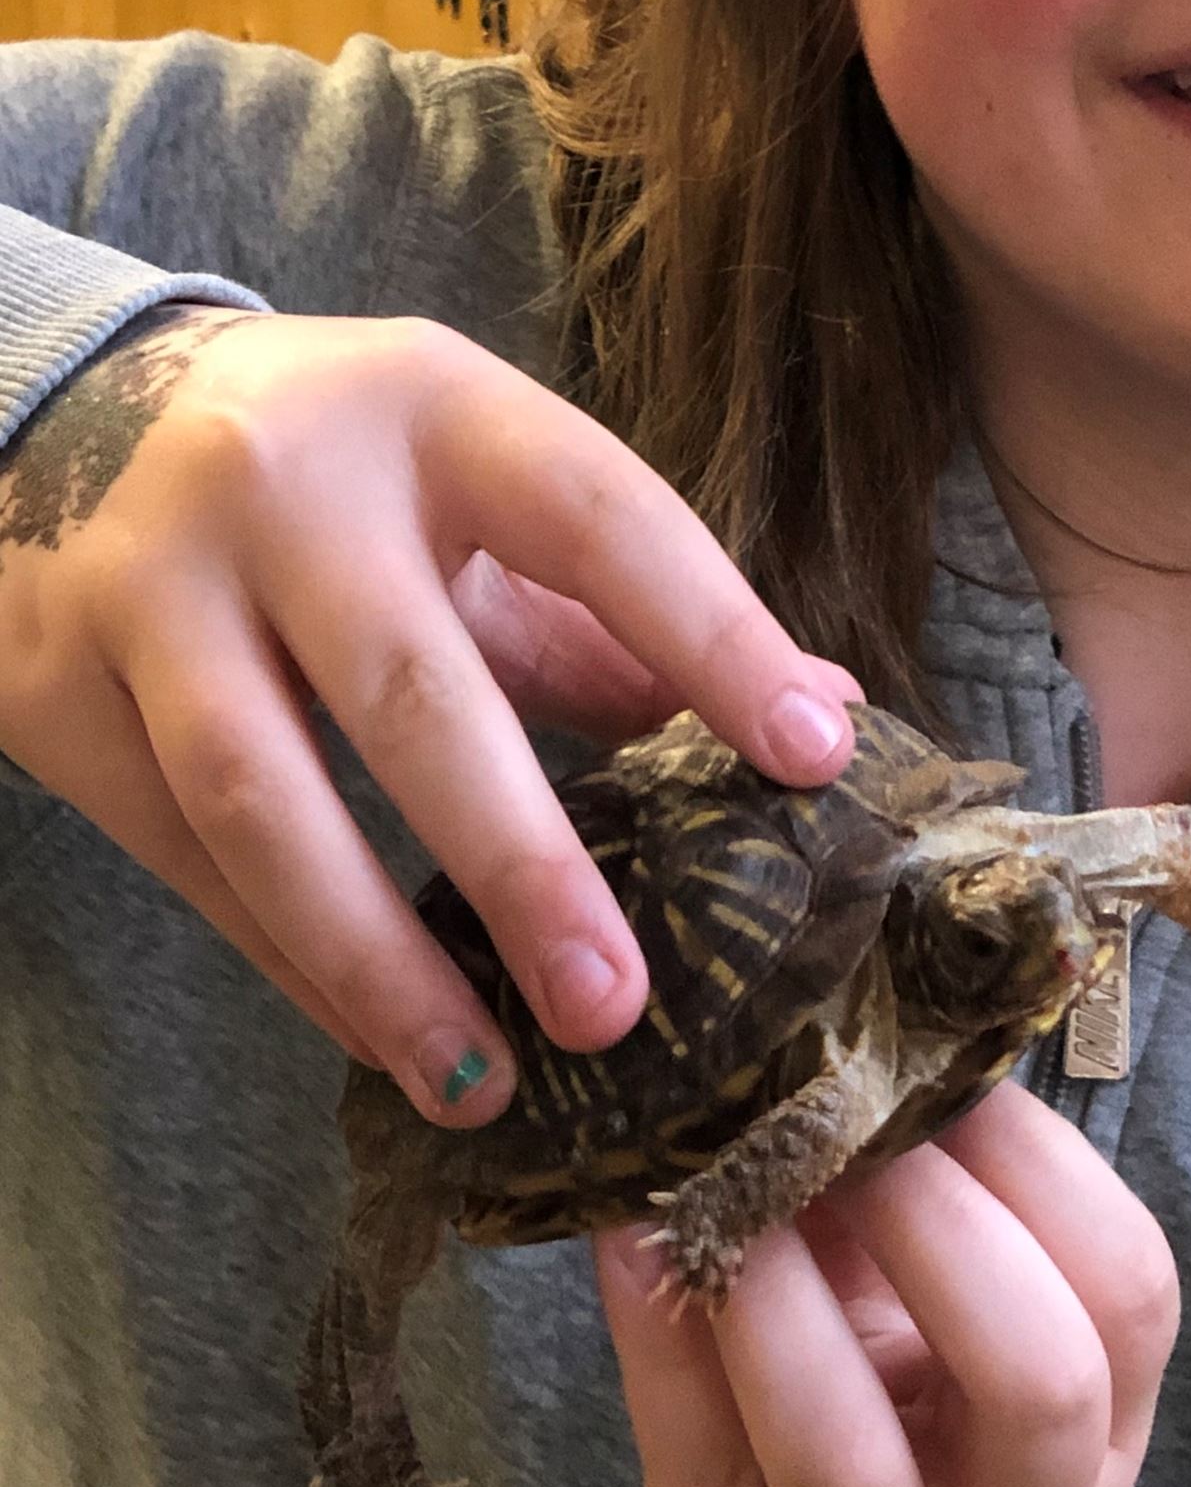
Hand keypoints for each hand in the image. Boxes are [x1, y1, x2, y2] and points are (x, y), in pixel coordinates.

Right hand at [0, 305, 858, 1120]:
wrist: (68, 409)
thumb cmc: (342, 466)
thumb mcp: (482, 476)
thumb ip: (621, 605)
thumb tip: (818, 717)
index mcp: (434, 405)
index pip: (599, 517)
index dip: (712, 636)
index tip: (813, 756)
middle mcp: (285, 484)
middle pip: (412, 687)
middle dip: (519, 860)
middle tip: (615, 1006)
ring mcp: (151, 586)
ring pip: (262, 797)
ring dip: (376, 958)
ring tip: (485, 1080)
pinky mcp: (55, 689)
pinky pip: (181, 855)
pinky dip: (287, 960)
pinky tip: (378, 1035)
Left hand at [595, 1083, 1179, 1486]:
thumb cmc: (914, 1396)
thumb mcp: (969, 1314)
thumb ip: (950, 1189)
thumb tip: (879, 994)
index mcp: (1101, 1415)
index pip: (1127, 1281)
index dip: (1035, 1152)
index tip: (940, 1056)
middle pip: (1036, 1375)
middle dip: (933, 1214)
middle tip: (841, 1113)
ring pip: (845, 1455)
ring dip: (776, 1286)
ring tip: (724, 1173)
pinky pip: (693, 1462)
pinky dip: (654, 1325)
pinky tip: (630, 1227)